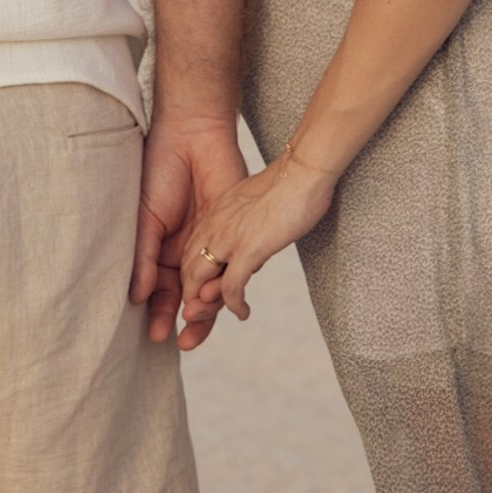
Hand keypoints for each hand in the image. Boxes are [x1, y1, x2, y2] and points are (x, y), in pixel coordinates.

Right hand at [131, 114, 248, 349]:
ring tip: (196, 324)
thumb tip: (135, 297)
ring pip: (213, 288)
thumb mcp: (144, 219)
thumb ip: (142, 258)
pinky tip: (217, 297)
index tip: (154, 335)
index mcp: (159, 249)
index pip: (159, 290)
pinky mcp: (236, 235)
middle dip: (185, 321)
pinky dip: (226, 285)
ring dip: (206, 309)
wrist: (191, 137)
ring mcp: (213, 245)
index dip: (157, 312)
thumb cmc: (158, 172)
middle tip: (182, 344)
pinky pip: (234, 267)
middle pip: (188, 296)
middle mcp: (187, 252)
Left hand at [177, 149, 336, 324]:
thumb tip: (258, 228)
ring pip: (200, 282)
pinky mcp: (248, 249)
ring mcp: (229, 238)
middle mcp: (215, 226)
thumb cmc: (290, 181)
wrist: (302, 170)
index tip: (200, 291)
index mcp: (216, 213)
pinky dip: (233, 305)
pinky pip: (230, 287)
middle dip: (188, 296)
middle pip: (189, 268)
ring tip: (206, 322)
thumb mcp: (256, 201)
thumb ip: (248, 217)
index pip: (192, 249)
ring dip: (202, 308)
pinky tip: (242, 313)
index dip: (192, 274)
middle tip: (194, 316)